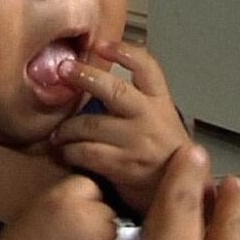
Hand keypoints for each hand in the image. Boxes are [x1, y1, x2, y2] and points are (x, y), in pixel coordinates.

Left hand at [49, 41, 190, 212]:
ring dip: (66, 128)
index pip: (147, 67)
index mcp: (161, 103)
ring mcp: (137, 141)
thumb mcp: (161, 122)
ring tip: (58, 134)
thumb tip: (93, 82)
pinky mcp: (123, 165)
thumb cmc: (164, 157)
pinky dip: (69, 151)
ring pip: (89, 124)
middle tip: (63, 70)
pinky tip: (64, 152)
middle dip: (84, 76)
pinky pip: (85, 152)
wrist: (182, 194)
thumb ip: (137, 103)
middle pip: (113, 89)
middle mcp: (150, 117)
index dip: (123, 51)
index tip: (100, 44)